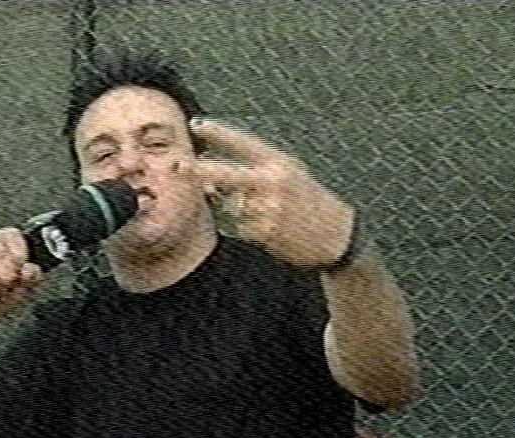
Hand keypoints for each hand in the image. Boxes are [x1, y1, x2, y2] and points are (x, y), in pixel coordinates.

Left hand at [190, 118, 355, 267]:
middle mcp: (273, 183)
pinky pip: (239, 228)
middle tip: (178, 165)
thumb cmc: (308, 201)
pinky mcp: (265, 233)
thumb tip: (211, 180)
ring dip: (237, 210)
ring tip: (266, 213)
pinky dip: (246, 229)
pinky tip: (268, 229)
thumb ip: (255, 172)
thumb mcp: (291, 175)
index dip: (218, 133)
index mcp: (279, 163)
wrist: (336, 236)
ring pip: (231, 207)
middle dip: (200, 170)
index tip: (196, 124)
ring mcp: (268, 208)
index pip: (244, 143)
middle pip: (226, 174)